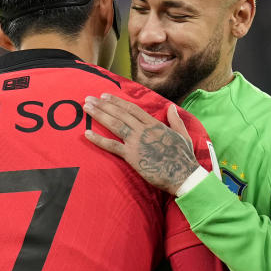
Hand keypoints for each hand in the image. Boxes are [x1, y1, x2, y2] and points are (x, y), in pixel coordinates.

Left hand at [83, 94, 198, 194]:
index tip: (105, 96)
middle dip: (103, 104)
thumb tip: (172, 108)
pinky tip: (87, 133)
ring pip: (114, 124)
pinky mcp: (131, 156)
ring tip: (86, 107)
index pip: (132, 109)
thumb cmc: (184, 158)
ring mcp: (136, 142)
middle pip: (120, 113)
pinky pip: (111, 146)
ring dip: (99, 114)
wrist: (182, 175)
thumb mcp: (183, 134)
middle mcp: (143, 130)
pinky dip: (98, 139)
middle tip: (89, 98)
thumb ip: (175, 120)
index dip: (117, 101)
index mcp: (154, 124)